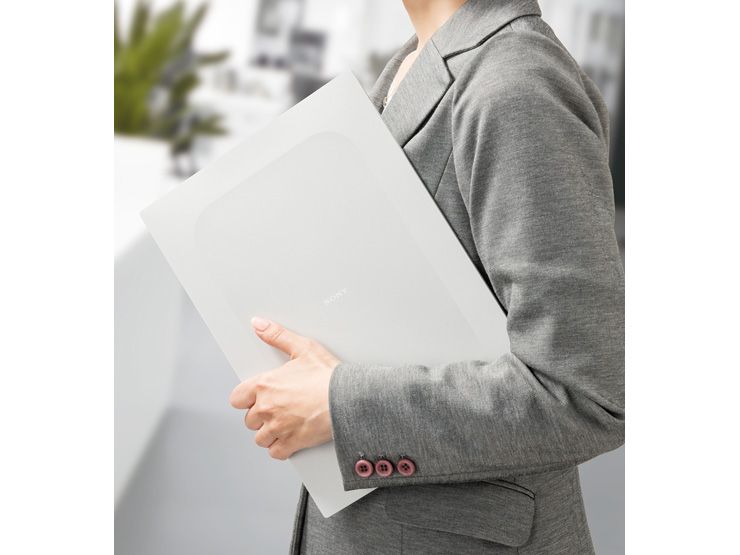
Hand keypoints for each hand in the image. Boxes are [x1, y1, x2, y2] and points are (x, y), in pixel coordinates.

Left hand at [229, 317, 339, 459]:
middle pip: (249, 420)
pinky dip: (281, 447)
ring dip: (269, 432)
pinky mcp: (291, 443)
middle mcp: (267, 409)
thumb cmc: (327, 376)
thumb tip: (258, 324)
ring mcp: (278, 428)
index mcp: (265, 385)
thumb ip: (277, 335)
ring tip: (283, 423)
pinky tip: (290, 437)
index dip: (246, 398)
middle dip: (260, 416)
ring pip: (260, 438)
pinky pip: (275, 452)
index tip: (257, 397)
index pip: (237, 398)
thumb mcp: (302, 348)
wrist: (348, 399)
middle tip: (276, 408)